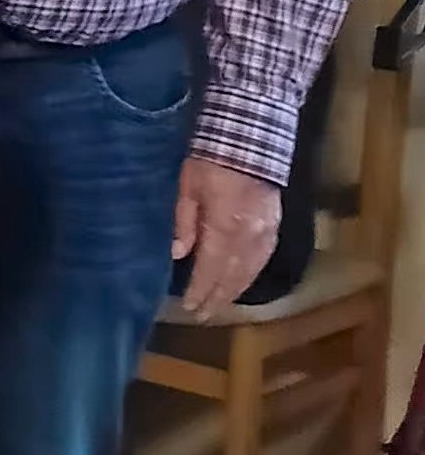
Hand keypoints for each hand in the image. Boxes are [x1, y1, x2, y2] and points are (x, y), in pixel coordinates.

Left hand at [172, 155, 282, 321]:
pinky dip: (250, 275)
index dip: (201, 290)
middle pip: (233, 276)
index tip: (190, 306)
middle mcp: (250, 237)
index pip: (211, 270)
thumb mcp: (187, 187)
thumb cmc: (210, 161)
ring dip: (234, 291)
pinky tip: (242, 282)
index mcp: (225, 228)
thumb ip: (184, 222)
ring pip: (250, 271)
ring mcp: (266, 233)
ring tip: (219, 304)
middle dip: (216, 297)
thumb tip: (178, 255)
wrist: (251, 141)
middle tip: (202, 314)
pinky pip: (262, 260)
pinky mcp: (275, 227)